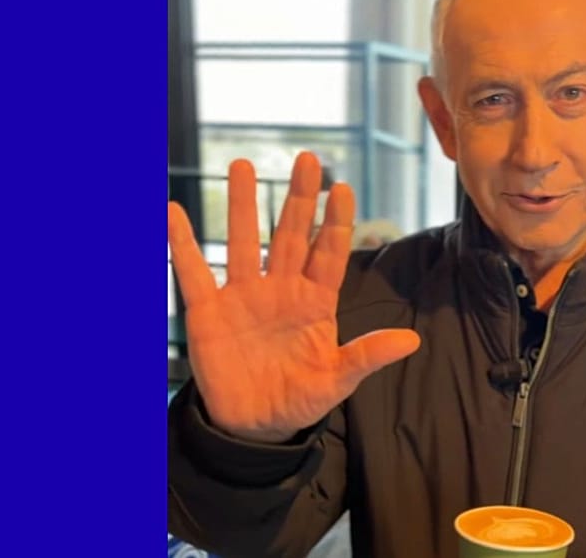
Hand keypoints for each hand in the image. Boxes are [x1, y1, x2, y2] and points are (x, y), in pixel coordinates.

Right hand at [167, 153, 420, 442]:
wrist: (255, 426)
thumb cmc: (300, 398)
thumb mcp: (337, 381)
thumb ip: (366, 356)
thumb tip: (412, 341)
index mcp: (315, 302)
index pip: (328, 254)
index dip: (334, 222)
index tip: (342, 189)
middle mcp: (280, 290)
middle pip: (289, 234)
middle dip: (298, 198)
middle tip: (306, 159)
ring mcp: (243, 296)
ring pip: (242, 241)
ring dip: (241, 204)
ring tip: (241, 165)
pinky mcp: (208, 312)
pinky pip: (192, 272)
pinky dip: (181, 244)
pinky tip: (173, 212)